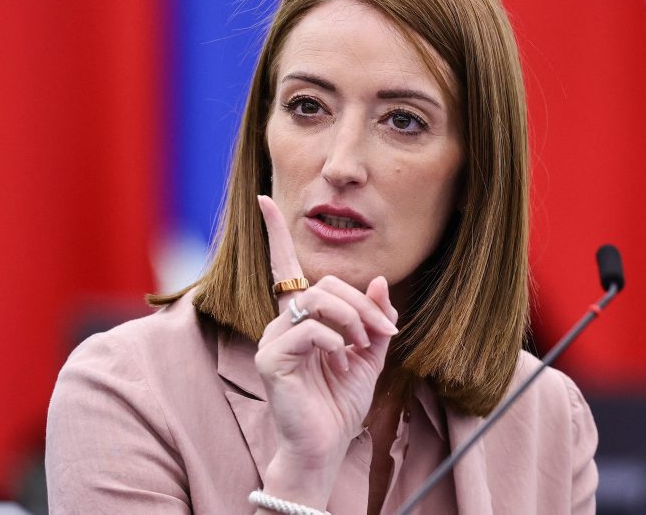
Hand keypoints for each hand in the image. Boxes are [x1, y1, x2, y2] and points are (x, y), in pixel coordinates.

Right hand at [255, 195, 397, 505]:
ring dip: (353, 320)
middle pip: (326, 284)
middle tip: (382, 334)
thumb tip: (379, 280)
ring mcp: (272, 339)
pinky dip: (335, 340)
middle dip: (363, 305)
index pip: (285, 268)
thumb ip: (374, 319)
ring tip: (362, 347)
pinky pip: (308, 330)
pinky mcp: (270, 358)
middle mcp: (282, 322)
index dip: (276, 234)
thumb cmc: (340, 402)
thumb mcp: (369, 356)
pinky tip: (339, 358)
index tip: (264, 200)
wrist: (326, 446)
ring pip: (318, 301)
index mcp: (301, 318)